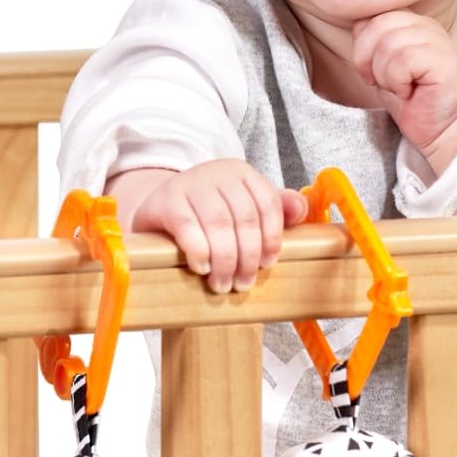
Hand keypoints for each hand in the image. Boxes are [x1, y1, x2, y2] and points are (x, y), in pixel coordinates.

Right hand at [121, 160, 307, 292]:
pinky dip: (199, 251)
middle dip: (247, 257)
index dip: (271, 238)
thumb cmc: (205, 216)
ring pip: (219, 225)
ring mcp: (190, 183)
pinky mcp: (166, 199)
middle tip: (243, 284)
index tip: (267, 265)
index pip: (268, 204)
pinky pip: (188, 227)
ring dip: (225, 261)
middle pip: (245, 218)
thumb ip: (274, 210)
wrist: (156, 210)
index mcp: (242, 173)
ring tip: (223, 285)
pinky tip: (202, 268)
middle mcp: (218, 172)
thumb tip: (300, 210)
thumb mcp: (241, 209)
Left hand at [350, 11, 456, 173]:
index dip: (362, 47)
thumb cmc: (410, 99)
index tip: (371, 73)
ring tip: (400, 88)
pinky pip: (403, 61)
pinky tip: (410, 92)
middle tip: (382, 83)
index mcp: (411, 22)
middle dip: (368, 60)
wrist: (437, 128)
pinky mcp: (443, 60)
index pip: (371, 17)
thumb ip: (370, 42)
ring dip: (385, 75)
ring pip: (389, 44)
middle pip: (378, 25)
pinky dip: (398, 82)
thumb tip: (356, 27)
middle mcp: (426, 25)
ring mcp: (437, 40)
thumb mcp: (380, 66)